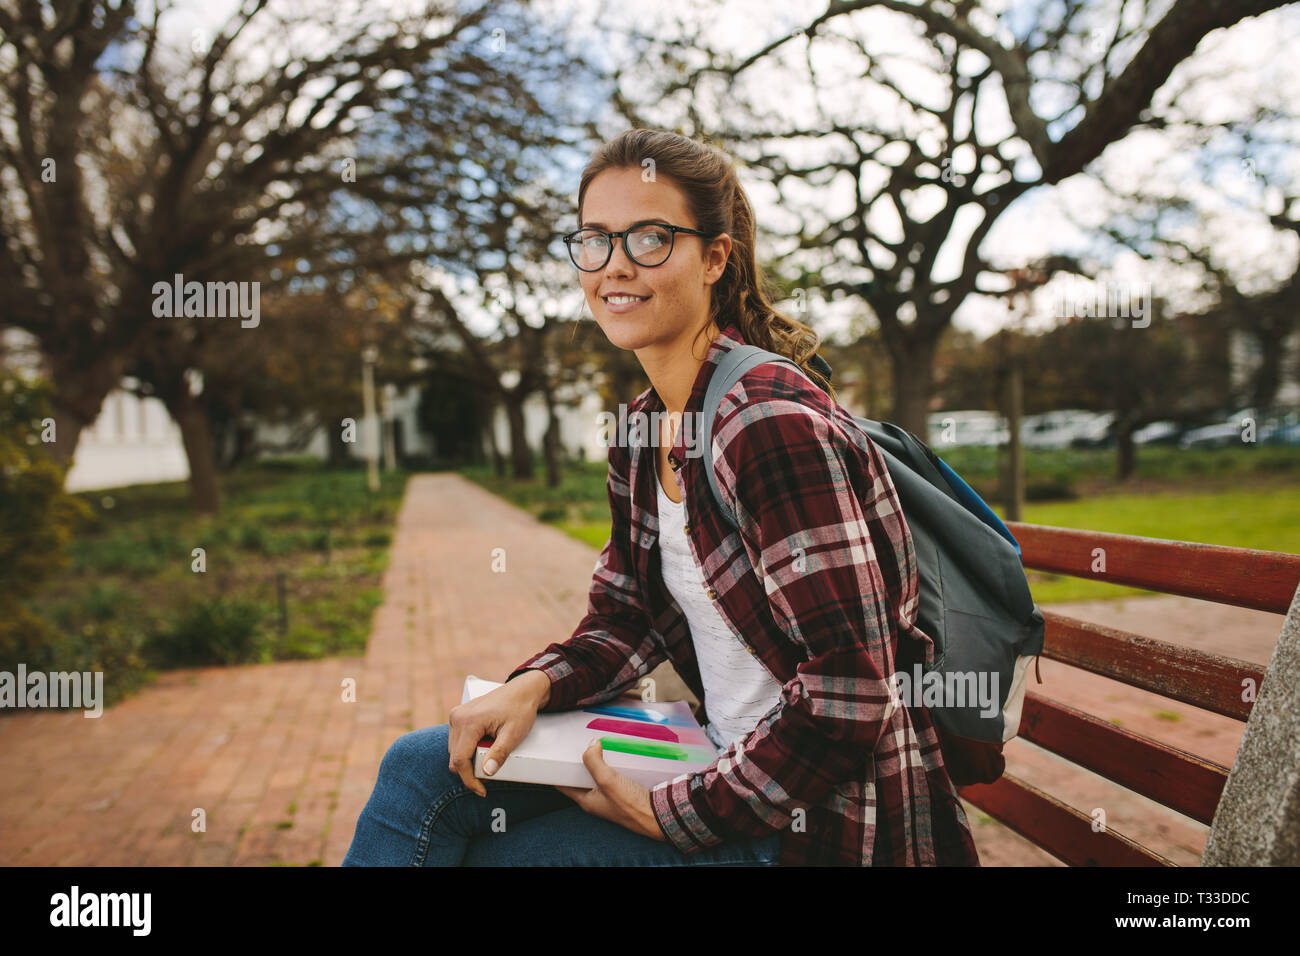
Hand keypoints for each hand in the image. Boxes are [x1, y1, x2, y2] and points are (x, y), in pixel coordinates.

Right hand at [447, 671, 550, 796]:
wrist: (522, 690)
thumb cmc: (520, 709)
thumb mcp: (513, 734)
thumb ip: (499, 753)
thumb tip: (487, 773)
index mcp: (469, 722)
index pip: (459, 760)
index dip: (469, 780)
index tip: (482, 791)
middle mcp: (457, 717)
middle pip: (454, 758)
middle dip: (470, 771)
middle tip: (491, 773)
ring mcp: (456, 716)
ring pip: (454, 751)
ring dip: (469, 760)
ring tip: (490, 755)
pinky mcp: (458, 716)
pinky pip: (457, 741)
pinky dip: (468, 750)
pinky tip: (484, 747)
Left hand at [555, 739, 665, 841]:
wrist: (658, 815)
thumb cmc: (630, 804)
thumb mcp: (607, 781)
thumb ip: (594, 762)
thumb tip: (590, 744)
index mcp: (586, 801)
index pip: (564, 785)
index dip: (559, 771)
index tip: (557, 755)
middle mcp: (597, 800)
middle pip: (582, 778)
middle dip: (581, 762)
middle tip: (580, 744)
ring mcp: (611, 796)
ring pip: (598, 775)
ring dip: (598, 762)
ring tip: (597, 745)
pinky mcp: (624, 792)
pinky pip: (613, 776)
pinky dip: (612, 765)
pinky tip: (617, 755)